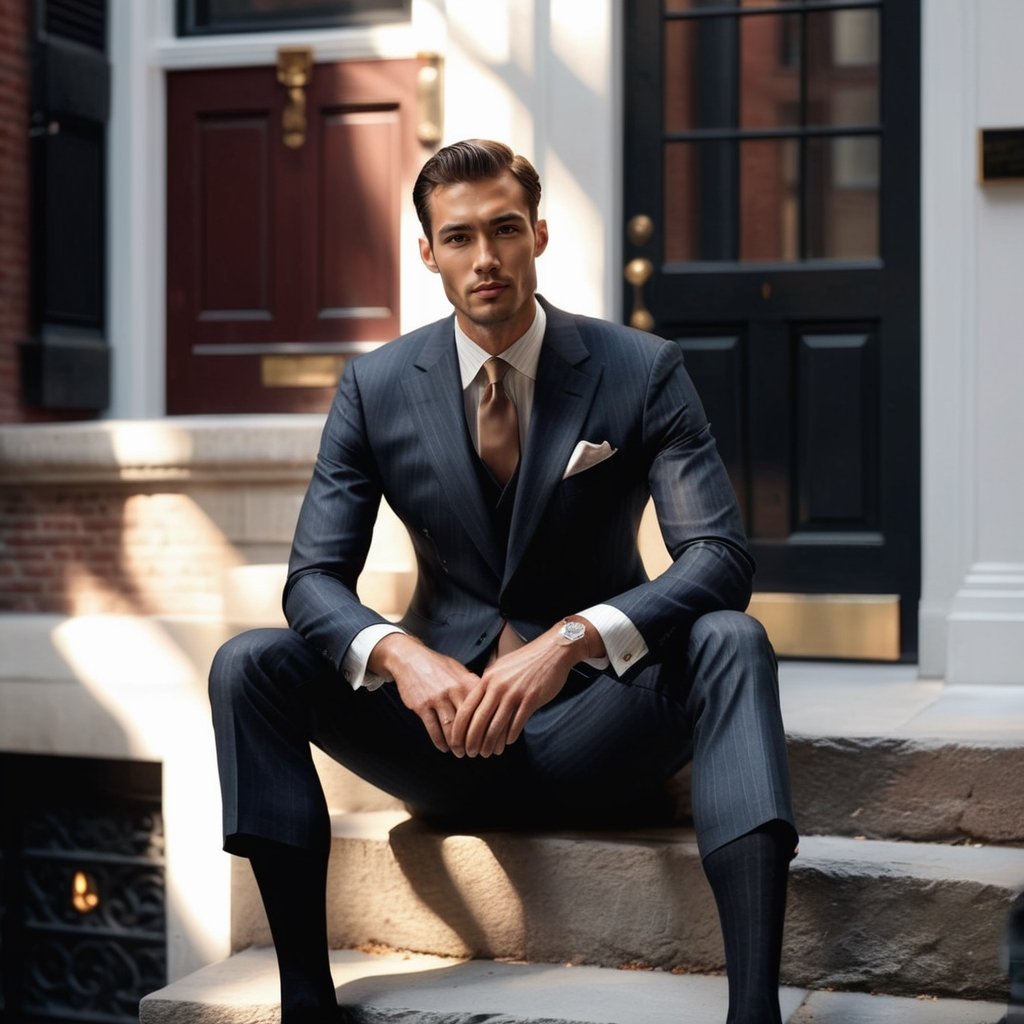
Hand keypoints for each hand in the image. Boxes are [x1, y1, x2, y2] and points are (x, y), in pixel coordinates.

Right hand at [369, 633, 480, 754]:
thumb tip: (490, 702)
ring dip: (456, 745)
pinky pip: (433, 729)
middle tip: (475, 752)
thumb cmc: (438, 666)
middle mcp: (454, 690)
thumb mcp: (459, 670)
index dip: (487, 728)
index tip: (490, 741)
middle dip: (472, 741)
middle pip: (468, 722)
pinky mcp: (422, 705)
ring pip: (450, 729)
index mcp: (467, 682)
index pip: (482, 710)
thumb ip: (473, 686)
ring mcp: (437, 698)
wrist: (410, 659)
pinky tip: (443, 747)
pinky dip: (439, 742)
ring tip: (460, 753)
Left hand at [452, 620, 593, 757]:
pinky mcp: (531, 699)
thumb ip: (489, 684)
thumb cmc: (526, 660)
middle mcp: (498, 687)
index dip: (459, 728)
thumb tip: (479, 701)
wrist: (552, 651)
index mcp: (487, 679)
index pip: (467, 708)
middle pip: (478, 720)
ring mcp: (514, 693)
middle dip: (471, 741)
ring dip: (490, 743)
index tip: (457, 741)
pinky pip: (517, 723)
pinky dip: (510, 736)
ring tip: (488, 753)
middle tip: (470, 754)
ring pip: (496, 726)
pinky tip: (507, 743)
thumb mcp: (501, 667)